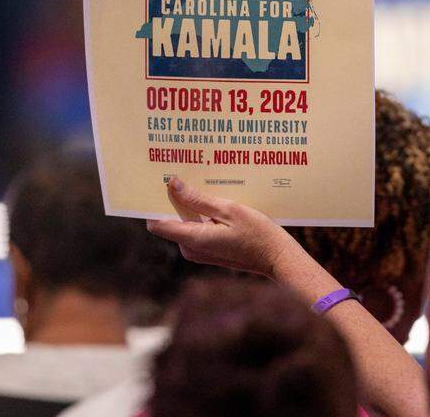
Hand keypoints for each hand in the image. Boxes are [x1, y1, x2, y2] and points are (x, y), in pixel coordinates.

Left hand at [146, 177, 298, 277]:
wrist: (276, 257)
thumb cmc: (256, 233)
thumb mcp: (228, 209)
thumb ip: (197, 199)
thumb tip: (172, 185)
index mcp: (193, 239)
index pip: (157, 223)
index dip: (153, 204)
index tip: (156, 184)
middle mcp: (190, 249)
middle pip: (170, 220)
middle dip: (174, 199)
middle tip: (181, 173)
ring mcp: (198, 251)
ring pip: (183, 223)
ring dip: (189, 205)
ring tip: (200, 181)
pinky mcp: (207, 250)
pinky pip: (195, 228)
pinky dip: (200, 214)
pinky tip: (213, 199)